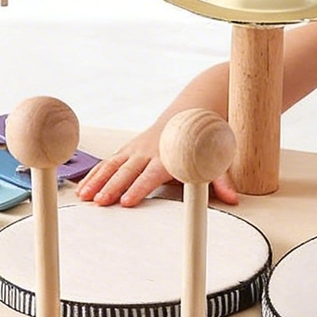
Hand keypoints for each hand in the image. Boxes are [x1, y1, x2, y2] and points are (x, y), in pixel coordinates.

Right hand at [76, 130, 238, 207]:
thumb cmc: (201, 141)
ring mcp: (136, 149)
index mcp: (168, 156)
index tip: (127, 201)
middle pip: (127, 172)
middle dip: (112, 187)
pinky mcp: (127, 149)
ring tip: (85, 197)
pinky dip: (94, 174)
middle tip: (101, 202)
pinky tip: (83, 189)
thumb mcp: (215, 160)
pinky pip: (107, 163)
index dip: (139, 188)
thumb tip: (234, 199)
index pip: (151, 175)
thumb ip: (220, 181)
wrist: (190, 113)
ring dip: (97, 181)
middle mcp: (149, 151)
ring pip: (112, 165)